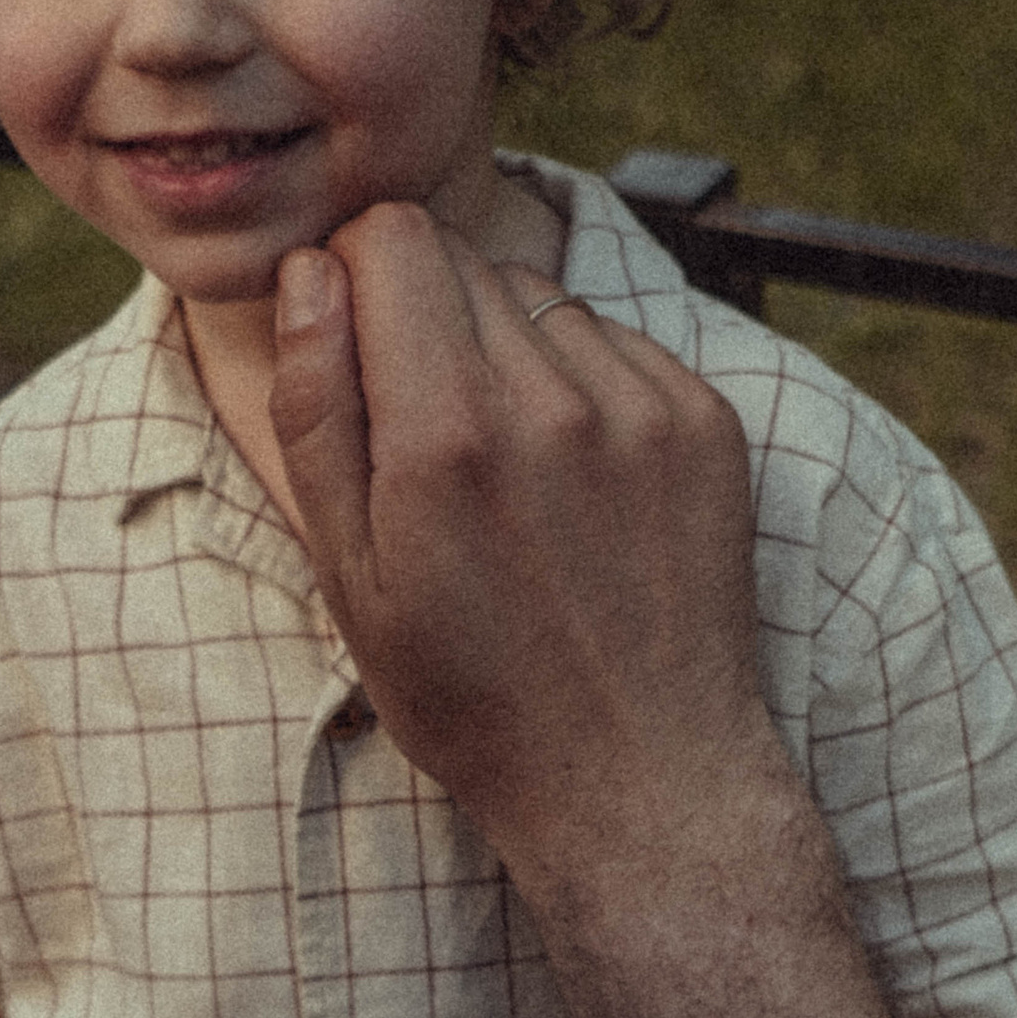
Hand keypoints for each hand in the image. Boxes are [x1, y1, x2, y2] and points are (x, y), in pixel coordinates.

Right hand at [268, 208, 795, 896]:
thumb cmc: (473, 698)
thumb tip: (310, 272)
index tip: (353, 330)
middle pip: (464, 258)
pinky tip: (574, 486)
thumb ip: (318, 413)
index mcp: (443, 437)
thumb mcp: (351, 579)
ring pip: (540, 298)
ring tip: (507, 472)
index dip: (357, 268)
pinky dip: (582, 386)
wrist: (640, 779)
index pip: (393, 238)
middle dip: (424, 312)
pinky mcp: (706, 424)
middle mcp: (550, 402)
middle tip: (424, 431)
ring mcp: (642, 408)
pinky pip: (617, 345)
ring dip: (506, 350)